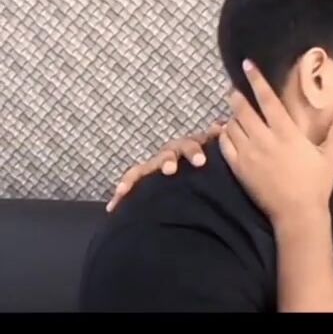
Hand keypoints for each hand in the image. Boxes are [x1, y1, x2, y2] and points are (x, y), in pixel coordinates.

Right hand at [106, 122, 223, 211]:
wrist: (198, 174)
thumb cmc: (210, 165)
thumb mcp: (217, 154)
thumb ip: (218, 141)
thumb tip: (219, 127)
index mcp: (190, 148)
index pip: (191, 146)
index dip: (194, 152)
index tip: (201, 163)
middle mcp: (171, 154)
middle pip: (167, 154)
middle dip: (167, 162)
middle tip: (169, 170)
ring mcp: (156, 165)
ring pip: (144, 168)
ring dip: (133, 178)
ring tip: (123, 190)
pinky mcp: (145, 178)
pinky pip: (131, 183)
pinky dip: (123, 192)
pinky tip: (112, 206)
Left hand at [219, 59, 332, 225]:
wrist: (297, 214)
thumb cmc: (317, 184)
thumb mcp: (332, 155)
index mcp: (286, 133)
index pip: (267, 100)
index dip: (256, 80)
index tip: (246, 65)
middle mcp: (264, 140)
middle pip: (242, 110)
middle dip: (236, 96)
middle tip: (234, 89)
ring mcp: (249, 155)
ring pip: (231, 126)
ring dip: (231, 116)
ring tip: (233, 112)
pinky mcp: (239, 169)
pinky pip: (225, 146)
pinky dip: (224, 136)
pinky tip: (226, 133)